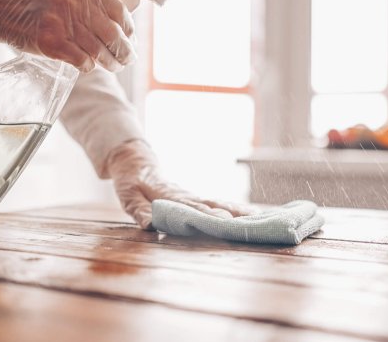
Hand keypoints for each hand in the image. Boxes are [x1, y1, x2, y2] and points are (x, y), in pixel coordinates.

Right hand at [0, 0, 135, 72]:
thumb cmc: (31, 0)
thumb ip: (87, 2)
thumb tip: (119, 24)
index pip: (118, 11)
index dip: (129, 29)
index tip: (130, 40)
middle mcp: (73, 2)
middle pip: (113, 35)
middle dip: (124, 52)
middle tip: (126, 60)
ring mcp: (60, 22)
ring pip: (99, 51)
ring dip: (109, 63)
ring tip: (111, 67)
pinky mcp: (50, 43)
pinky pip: (81, 61)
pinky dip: (88, 67)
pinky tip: (86, 67)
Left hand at [106, 140, 257, 229]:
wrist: (135, 163)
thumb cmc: (131, 182)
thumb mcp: (128, 196)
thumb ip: (139, 210)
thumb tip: (149, 224)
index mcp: (170, 197)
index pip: (192, 207)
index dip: (208, 215)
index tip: (224, 221)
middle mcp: (186, 196)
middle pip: (212, 205)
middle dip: (231, 216)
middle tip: (250, 224)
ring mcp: (193, 197)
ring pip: (219, 203)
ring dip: (238, 212)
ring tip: (259, 220)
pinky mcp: (195, 200)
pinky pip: (217, 203)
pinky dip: (235, 209)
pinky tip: (250, 215)